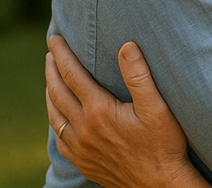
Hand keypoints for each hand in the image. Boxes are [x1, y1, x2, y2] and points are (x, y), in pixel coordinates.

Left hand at [45, 35, 209, 187]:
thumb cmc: (163, 146)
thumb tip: (126, 46)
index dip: (62, 54)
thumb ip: (139, 76)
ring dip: (50, 93)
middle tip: (49, 53)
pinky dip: (55, 121)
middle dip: (51, 69)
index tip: (54, 38)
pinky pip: (59, 138)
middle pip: (58, 92)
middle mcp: (84, 129)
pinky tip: (59, 117)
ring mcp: (80, 148)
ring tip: (50, 79)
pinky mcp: (83, 162)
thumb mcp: (157, 108)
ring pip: (54, 115)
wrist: (159, 185)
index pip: (72, 74)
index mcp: (99, 111)